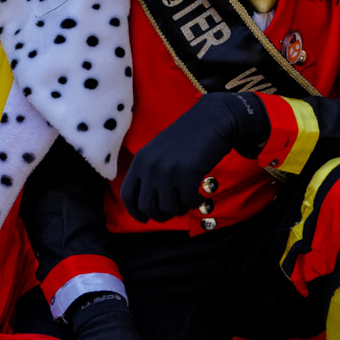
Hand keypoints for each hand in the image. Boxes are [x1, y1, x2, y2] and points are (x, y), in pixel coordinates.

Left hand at [120, 91, 267, 221]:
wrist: (212, 120)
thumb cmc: (188, 139)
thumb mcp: (159, 152)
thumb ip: (150, 173)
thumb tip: (148, 207)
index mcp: (140, 160)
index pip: (127, 195)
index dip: (135, 212)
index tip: (145, 219)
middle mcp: (150, 166)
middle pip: (147, 207)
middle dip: (162, 214)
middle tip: (175, 209)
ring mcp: (168, 170)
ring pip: (167, 208)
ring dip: (180, 209)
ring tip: (188, 200)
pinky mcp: (187, 173)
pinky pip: (187, 203)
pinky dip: (195, 203)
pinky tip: (199, 195)